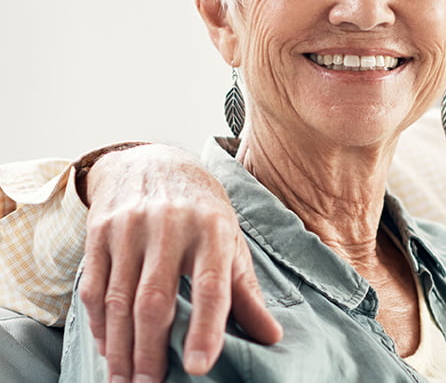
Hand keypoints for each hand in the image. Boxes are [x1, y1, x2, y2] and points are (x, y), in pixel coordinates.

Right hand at [78, 144, 282, 381]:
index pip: (211, 286)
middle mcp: (171, 227)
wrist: (154, 164)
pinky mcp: (99, 232)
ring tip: (126, 381)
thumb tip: (271, 337)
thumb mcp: (231, 243)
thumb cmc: (202, 213)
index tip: (198, 366)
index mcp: (213, 231)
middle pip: (155, 299)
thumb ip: (246, 292)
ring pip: (118, 299)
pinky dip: (99, 324)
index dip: (205, 328)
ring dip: (121, 347)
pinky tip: (109, 349)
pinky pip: (93, 287)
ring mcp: (130, 228)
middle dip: (151, 350)